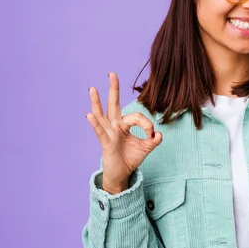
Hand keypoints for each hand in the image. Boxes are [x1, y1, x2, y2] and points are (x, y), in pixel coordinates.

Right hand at [85, 72, 162, 193]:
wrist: (122, 174)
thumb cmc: (131, 158)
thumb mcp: (146, 148)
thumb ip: (154, 140)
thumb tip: (159, 134)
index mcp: (124, 125)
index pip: (137, 117)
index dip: (147, 125)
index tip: (152, 136)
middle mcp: (114, 126)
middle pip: (113, 104)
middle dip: (113, 89)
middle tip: (112, 74)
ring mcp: (109, 133)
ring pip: (102, 115)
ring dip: (97, 102)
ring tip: (92, 89)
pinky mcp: (106, 143)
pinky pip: (100, 131)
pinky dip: (95, 123)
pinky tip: (89, 115)